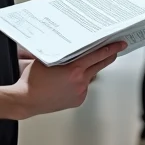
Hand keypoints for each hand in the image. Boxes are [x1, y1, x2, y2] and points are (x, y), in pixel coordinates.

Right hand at [12, 41, 127, 118]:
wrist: (26, 100)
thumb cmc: (32, 81)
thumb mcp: (47, 60)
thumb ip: (62, 53)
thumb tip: (70, 46)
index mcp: (74, 70)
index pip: (97, 55)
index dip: (110, 48)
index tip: (119, 44)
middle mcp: (80, 81)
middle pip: (99, 66)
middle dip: (108, 57)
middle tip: (115, 50)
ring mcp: (80, 92)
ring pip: (89, 77)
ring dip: (87, 71)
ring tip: (76, 68)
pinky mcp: (77, 100)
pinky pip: (83, 88)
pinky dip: (79, 83)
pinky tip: (68, 82)